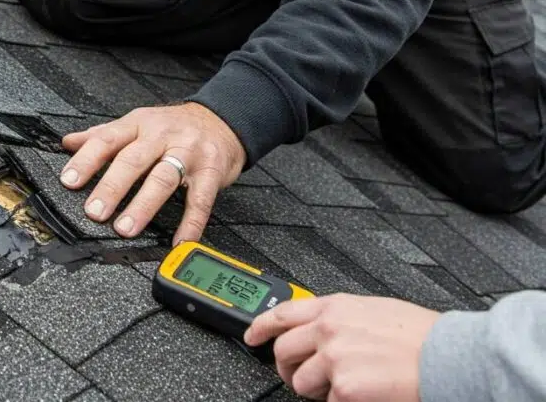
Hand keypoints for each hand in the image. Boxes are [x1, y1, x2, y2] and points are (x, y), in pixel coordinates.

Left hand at [59, 102, 245, 243]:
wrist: (221, 121)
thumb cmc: (173, 127)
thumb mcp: (137, 123)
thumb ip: (103, 134)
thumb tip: (67, 142)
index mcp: (138, 124)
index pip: (107, 139)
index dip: (86, 160)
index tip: (69, 180)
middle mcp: (161, 135)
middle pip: (133, 160)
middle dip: (112, 187)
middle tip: (94, 211)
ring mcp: (188, 152)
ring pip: (163, 179)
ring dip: (142, 206)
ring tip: (125, 228)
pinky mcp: (211, 171)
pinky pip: (200, 200)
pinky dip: (190, 223)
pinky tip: (179, 241)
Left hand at [244, 293, 441, 401]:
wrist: (447, 357)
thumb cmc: (420, 336)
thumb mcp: (372, 311)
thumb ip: (341, 318)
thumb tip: (322, 330)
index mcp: (335, 307)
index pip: (282, 312)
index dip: (260, 326)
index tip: (251, 336)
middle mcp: (328, 329)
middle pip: (283, 350)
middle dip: (286, 368)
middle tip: (296, 377)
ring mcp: (334, 358)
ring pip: (300, 382)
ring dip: (316, 391)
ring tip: (340, 390)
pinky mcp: (344, 389)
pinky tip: (360, 397)